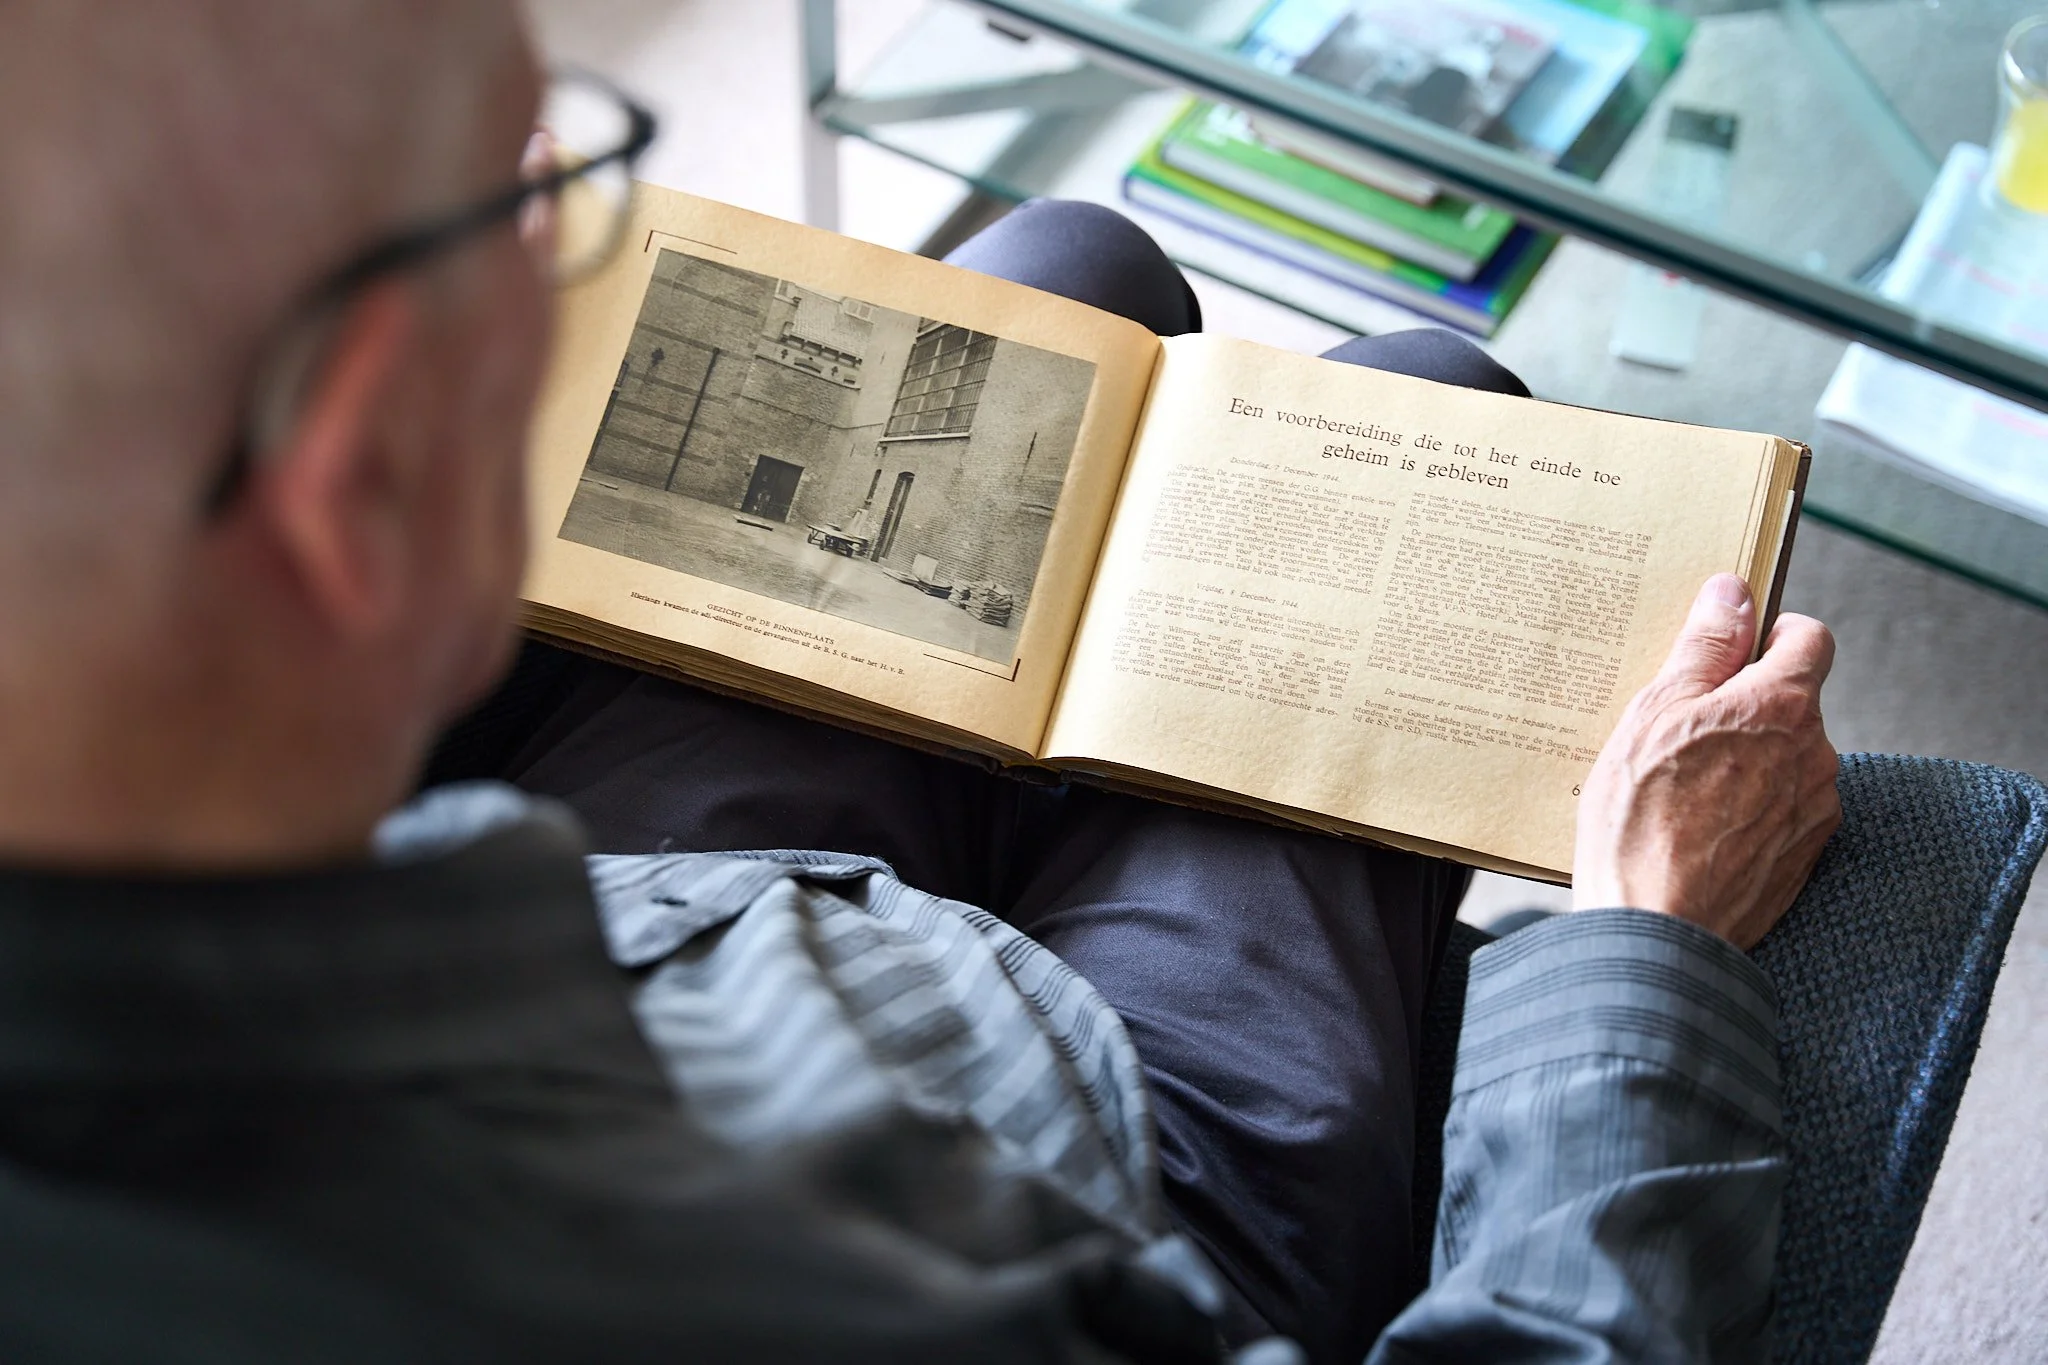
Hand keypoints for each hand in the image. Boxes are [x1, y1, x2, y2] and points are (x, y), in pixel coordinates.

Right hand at [1572, 573, 1840, 948]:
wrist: (1656, 930)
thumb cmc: (1641, 818)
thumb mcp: (1655, 714)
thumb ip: (1703, 648)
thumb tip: (1733, 592)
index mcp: (1781, 705)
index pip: (1809, 638)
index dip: (1770, 635)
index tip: (1728, 653)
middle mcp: (1815, 754)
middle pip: (1791, 704)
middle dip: (1743, 708)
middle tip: (1678, 733)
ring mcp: (1814, 811)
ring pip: (1784, 761)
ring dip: (1745, 762)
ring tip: (1679, 790)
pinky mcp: (1802, 858)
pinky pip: (1779, 812)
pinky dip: (1746, 811)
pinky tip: (1696, 829)